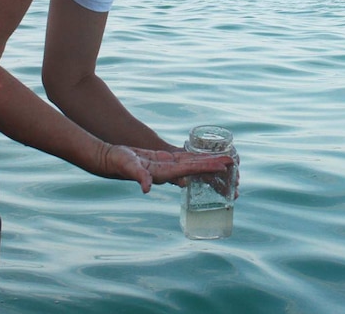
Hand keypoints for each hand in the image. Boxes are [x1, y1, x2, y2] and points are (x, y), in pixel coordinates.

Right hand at [103, 145, 233, 193]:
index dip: (207, 167)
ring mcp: (168, 166)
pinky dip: (197, 157)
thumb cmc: (118, 162)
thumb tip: (146, 188)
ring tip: (225, 158)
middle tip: (233, 162)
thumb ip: (138, 176)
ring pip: (193, 163)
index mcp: (164, 173)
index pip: (191, 169)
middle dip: (214, 165)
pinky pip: (185, 159)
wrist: (110, 160)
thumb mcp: (129, 167)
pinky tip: (206, 155)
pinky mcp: (164, 160)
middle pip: (196, 167)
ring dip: (208, 160)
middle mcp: (169, 171)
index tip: (223, 166)